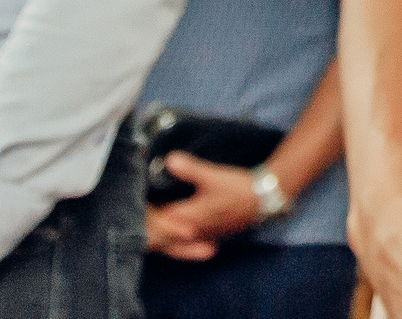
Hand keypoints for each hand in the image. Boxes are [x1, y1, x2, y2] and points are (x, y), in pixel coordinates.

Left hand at [144, 152, 261, 260]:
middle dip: (155, 226)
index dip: (148, 213)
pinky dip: (184, 236)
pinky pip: (192, 241)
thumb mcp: (213, 175)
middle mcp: (195, 231)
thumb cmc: (237, 188)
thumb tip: (168, 159)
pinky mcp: (215, 235)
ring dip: (169, 232)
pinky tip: (182, 230)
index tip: (137, 203)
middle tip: (144, 215)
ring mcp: (205, 235)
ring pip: (180, 239)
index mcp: (190, 217)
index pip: (160, 219)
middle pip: (167, 234)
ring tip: (157, 223)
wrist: (264, 199)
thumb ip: (190, 169)